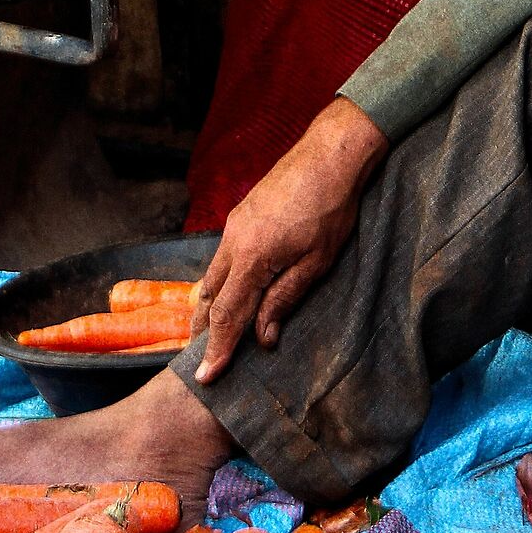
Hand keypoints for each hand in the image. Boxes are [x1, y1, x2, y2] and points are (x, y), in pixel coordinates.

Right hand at [191, 97, 388, 382]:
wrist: (329, 155)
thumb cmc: (331, 209)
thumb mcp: (316, 262)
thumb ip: (285, 299)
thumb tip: (264, 338)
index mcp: (252, 258)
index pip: (228, 315)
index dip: (218, 349)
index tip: (206, 377)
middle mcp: (233, 243)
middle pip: (210, 298)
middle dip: (204, 332)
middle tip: (200, 362)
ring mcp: (233, 227)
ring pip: (211, 277)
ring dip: (209, 307)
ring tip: (206, 334)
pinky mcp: (240, 217)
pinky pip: (221, 259)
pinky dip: (219, 283)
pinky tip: (225, 293)